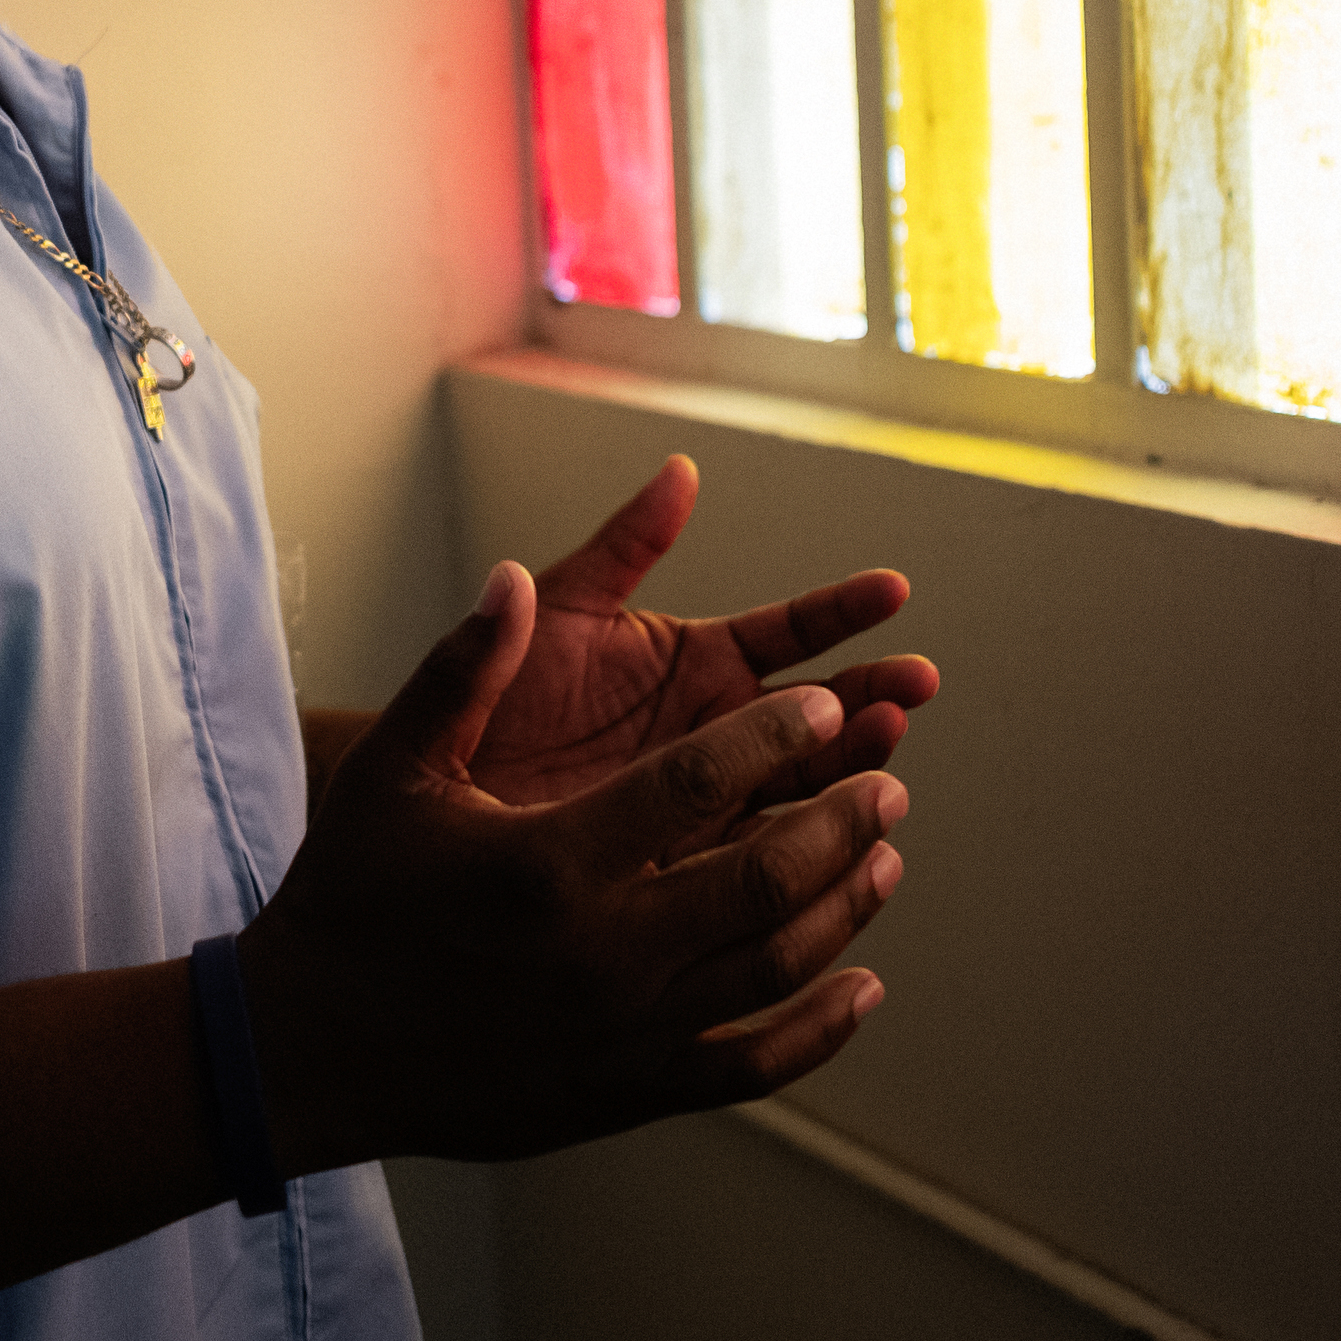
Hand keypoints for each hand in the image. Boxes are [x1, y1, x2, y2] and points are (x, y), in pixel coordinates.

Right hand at [234, 561, 912, 1172]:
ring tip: (886, 856)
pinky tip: (861, 986)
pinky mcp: (626, 1091)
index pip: (699, 783)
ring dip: (846, 905)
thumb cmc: (349, 896)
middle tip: (887, 776)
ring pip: (775, 965)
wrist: (308, 1049)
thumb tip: (514, 577)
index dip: (776, 736)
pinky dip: (820, 1027)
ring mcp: (622, 1030)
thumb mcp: (393, 770)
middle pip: (766, 875)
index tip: (826, 703)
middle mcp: (601, 950)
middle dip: (841, 817)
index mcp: (550, 862)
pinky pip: (751, 1062)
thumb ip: (463, 670)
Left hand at [470, 456, 938, 821]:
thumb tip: (680, 470)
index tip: (893, 590)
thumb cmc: (487, 696)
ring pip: (801, 786)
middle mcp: (716, 732)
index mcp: (694, 663)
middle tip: (910, 688)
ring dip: (850, 768)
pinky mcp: (689, 870)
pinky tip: (844, 842)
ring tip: (886, 752)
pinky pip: (758, 859)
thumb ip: (622, 547)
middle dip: (870, 696)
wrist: (430, 798)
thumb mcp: (555, 611)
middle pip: (815, 713)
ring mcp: (709, 802)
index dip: (842, 610)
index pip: (789, 632)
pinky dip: (805, 851)